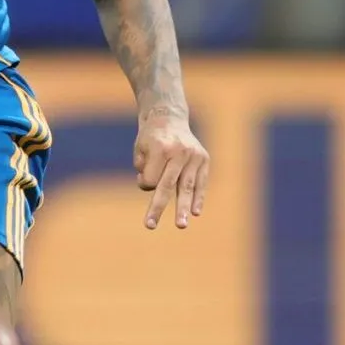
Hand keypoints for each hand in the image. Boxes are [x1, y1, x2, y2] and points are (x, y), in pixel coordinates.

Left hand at [134, 106, 208, 229]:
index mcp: (161, 147)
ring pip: (187, 187)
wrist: (169, 118)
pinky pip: (201, 182)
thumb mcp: (140, 150)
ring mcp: (194, 155)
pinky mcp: (204, 158)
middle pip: (167, 185)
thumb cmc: (151, 138)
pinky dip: (198, 198)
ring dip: (183, 208)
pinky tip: (196, 212)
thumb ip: (145, 170)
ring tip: (181, 225)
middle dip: (158, 207)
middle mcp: (179, 151)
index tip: (143, 178)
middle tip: (150, 226)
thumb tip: (154, 189)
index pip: (151, 178)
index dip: (144, 183)